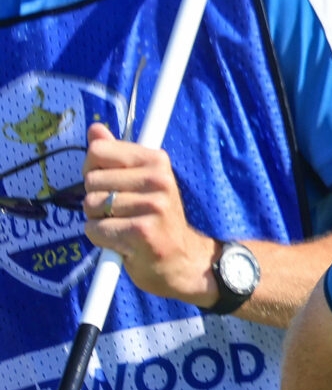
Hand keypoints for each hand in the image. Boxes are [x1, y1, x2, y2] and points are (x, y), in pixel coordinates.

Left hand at [82, 123, 217, 306]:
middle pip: (91, 181)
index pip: (99, 151)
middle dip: (96, 200)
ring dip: (98, 221)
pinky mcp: (143, 231)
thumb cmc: (156, 218)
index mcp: (157, 161)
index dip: (93, 170)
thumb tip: (95, 129)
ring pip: (91, 206)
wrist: (183, 260)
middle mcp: (158, 179)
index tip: (109, 184)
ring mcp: (153, 205)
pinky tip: (123, 243)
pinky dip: (101, 240)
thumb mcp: (141, 181)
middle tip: (121, 212)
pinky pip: (96, 230)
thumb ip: (115, 154)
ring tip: (122, 227)